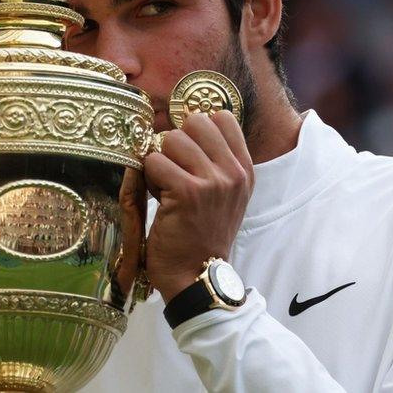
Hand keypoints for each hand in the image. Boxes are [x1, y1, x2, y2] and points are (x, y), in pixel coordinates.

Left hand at [143, 111, 252, 302]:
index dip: (197, 130)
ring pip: (172, 139)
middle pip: (195, 122)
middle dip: (176, 143)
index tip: (189, 155)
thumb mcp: (225, 196)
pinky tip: (158, 198)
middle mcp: (233, 172)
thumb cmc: (203, 235)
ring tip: (166, 187)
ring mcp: (212, 181)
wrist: (197, 276)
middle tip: (174, 171)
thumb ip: (216, 161)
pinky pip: (155, 161)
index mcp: (244, 170)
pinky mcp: (187, 192)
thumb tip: (188, 125)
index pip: (222, 117)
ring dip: (160, 162)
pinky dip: (148, 178)